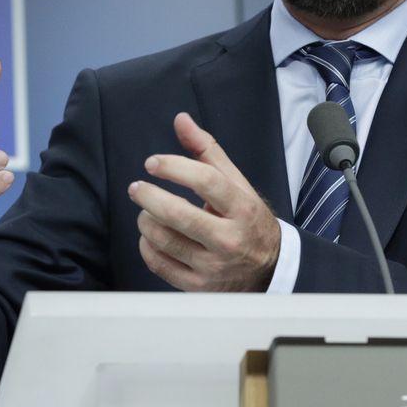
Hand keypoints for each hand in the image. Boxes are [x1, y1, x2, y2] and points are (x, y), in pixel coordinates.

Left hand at [128, 112, 280, 291]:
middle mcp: (229, 239)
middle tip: (137, 188)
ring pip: (164, 239)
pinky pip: (159, 264)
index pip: (206, 181)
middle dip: (149, 196)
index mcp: (242, 208)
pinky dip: (147, 245)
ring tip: (146, 210)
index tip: (153, 163)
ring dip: (146, 219)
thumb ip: (207, 150)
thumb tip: (181, 120)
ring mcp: (213, 266)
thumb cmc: (247, 219)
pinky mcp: (198, 286)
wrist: (269, 268)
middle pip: (179, 214)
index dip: (174, 167)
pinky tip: (151, 234)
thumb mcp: (236, 183)